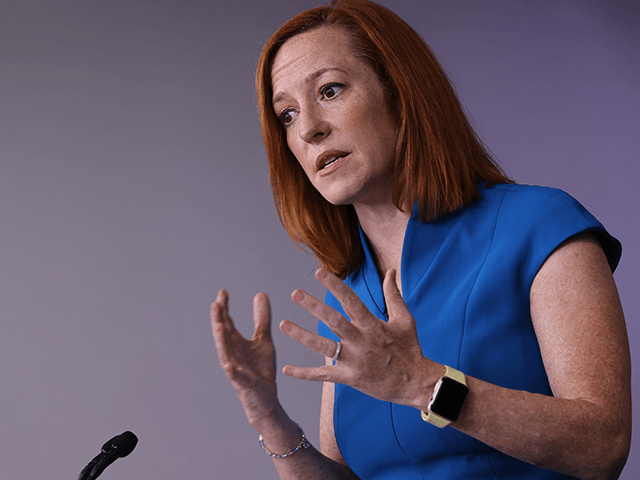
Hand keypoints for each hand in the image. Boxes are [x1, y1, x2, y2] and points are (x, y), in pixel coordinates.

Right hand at [210, 289, 278, 428]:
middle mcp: (232, 354)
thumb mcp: (263, 339)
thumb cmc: (261, 369)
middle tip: (216, 303)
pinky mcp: (244, 383)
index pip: (226, 322)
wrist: (267, 399)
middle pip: (222, 335)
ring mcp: (235, 369)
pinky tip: (228, 365)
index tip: (223, 291)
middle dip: (218, 320)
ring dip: (221, 340)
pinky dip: (231, 370)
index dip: (224, 307)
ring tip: (218, 326)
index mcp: (236, 343)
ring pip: (225, 353)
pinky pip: (236, 377)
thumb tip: (260, 294)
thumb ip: (261, 318)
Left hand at [280, 268, 440, 408]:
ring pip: (323, 347)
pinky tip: (287, 369)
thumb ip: (393, 295)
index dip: (335, 286)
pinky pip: (323, 375)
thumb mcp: (405, 319)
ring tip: (283, 324)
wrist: (415, 383)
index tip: (320, 273)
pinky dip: (304, 373)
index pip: (351, 301)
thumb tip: (391, 271)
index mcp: (373, 325)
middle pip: (333, 321)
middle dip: (313, 306)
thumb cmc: (410, 349)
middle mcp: (361, 341)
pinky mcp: (349, 378)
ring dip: (302, 336)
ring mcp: (354, 361)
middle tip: (295, 293)